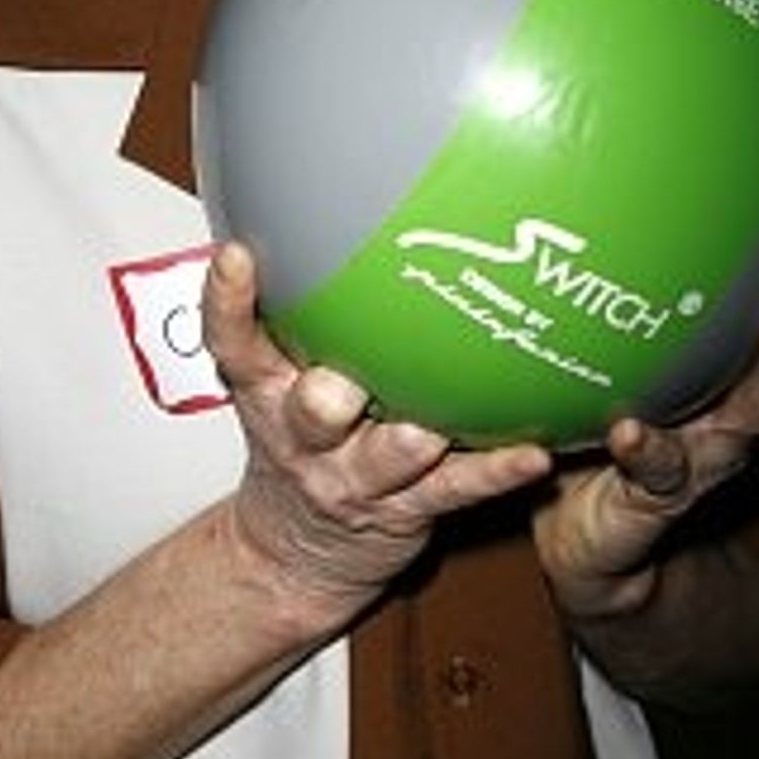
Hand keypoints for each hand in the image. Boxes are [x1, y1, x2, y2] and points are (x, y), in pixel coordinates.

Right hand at [202, 240, 550, 628]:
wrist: (297, 552)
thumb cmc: (303, 442)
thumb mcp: (275, 381)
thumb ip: (294, 314)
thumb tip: (327, 206)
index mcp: (269, 393)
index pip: (235, 343)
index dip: (227, 302)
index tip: (238, 256)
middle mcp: (305, 435)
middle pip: (309, 413)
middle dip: (321, 400)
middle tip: (338, 389)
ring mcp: (353, 477)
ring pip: (382, 458)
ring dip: (404, 443)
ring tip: (429, 428)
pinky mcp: (403, 509)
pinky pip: (454, 489)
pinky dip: (494, 471)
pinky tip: (531, 453)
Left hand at [533, 177, 758, 623]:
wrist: (594, 552)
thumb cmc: (605, 437)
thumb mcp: (622, 364)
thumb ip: (624, 300)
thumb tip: (610, 192)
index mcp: (742, 379)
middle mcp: (741, 415)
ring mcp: (706, 460)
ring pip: (758, 413)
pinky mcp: (654, 502)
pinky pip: (657, 475)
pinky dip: (649, 451)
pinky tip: (633, 430)